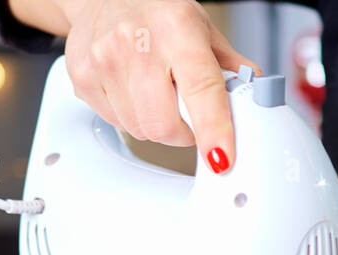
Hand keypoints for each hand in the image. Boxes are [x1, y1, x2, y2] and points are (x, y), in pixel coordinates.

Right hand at [45, 0, 258, 169]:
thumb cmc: (156, 11)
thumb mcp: (201, 28)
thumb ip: (230, 66)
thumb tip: (255, 99)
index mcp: (177, 27)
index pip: (201, 88)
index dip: (213, 129)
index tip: (220, 156)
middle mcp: (137, 42)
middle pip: (163, 125)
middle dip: (182, 133)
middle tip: (185, 115)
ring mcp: (105, 60)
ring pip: (139, 129)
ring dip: (154, 123)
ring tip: (154, 91)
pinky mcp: (83, 77)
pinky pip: (115, 121)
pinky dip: (129, 114)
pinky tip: (130, 87)